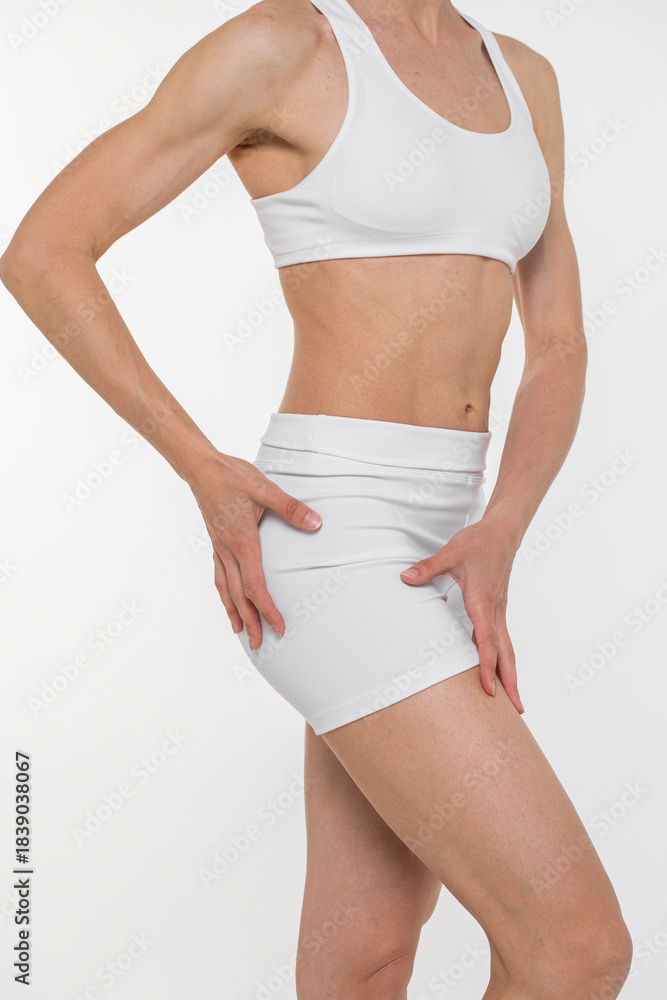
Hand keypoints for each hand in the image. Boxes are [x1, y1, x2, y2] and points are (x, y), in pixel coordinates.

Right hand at [188, 452, 322, 649]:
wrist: (201, 468)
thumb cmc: (232, 476)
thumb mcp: (265, 488)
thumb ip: (291, 507)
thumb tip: (315, 522)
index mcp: (242, 542)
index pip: (255, 586)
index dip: (267, 609)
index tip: (278, 626)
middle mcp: (228, 550)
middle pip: (239, 595)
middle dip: (251, 621)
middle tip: (260, 644)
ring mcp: (219, 548)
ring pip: (225, 588)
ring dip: (234, 612)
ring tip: (240, 632)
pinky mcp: (215, 542)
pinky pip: (219, 575)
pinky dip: (224, 594)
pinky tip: (227, 599)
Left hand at [399, 517, 524, 713]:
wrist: (503, 531)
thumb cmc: (478, 542)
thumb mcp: (450, 552)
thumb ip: (428, 567)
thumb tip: (405, 577)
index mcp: (484, 601)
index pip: (487, 641)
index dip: (488, 667)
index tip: (488, 689)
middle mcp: (495, 610)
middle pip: (506, 652)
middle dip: (510, 681)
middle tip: (517, 710)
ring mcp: (499, 610)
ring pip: (507, 648)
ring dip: (510, 673)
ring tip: (514, 701)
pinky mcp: (498, 608)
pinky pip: (502, 638)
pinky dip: (503, 658)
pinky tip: (497, 669)